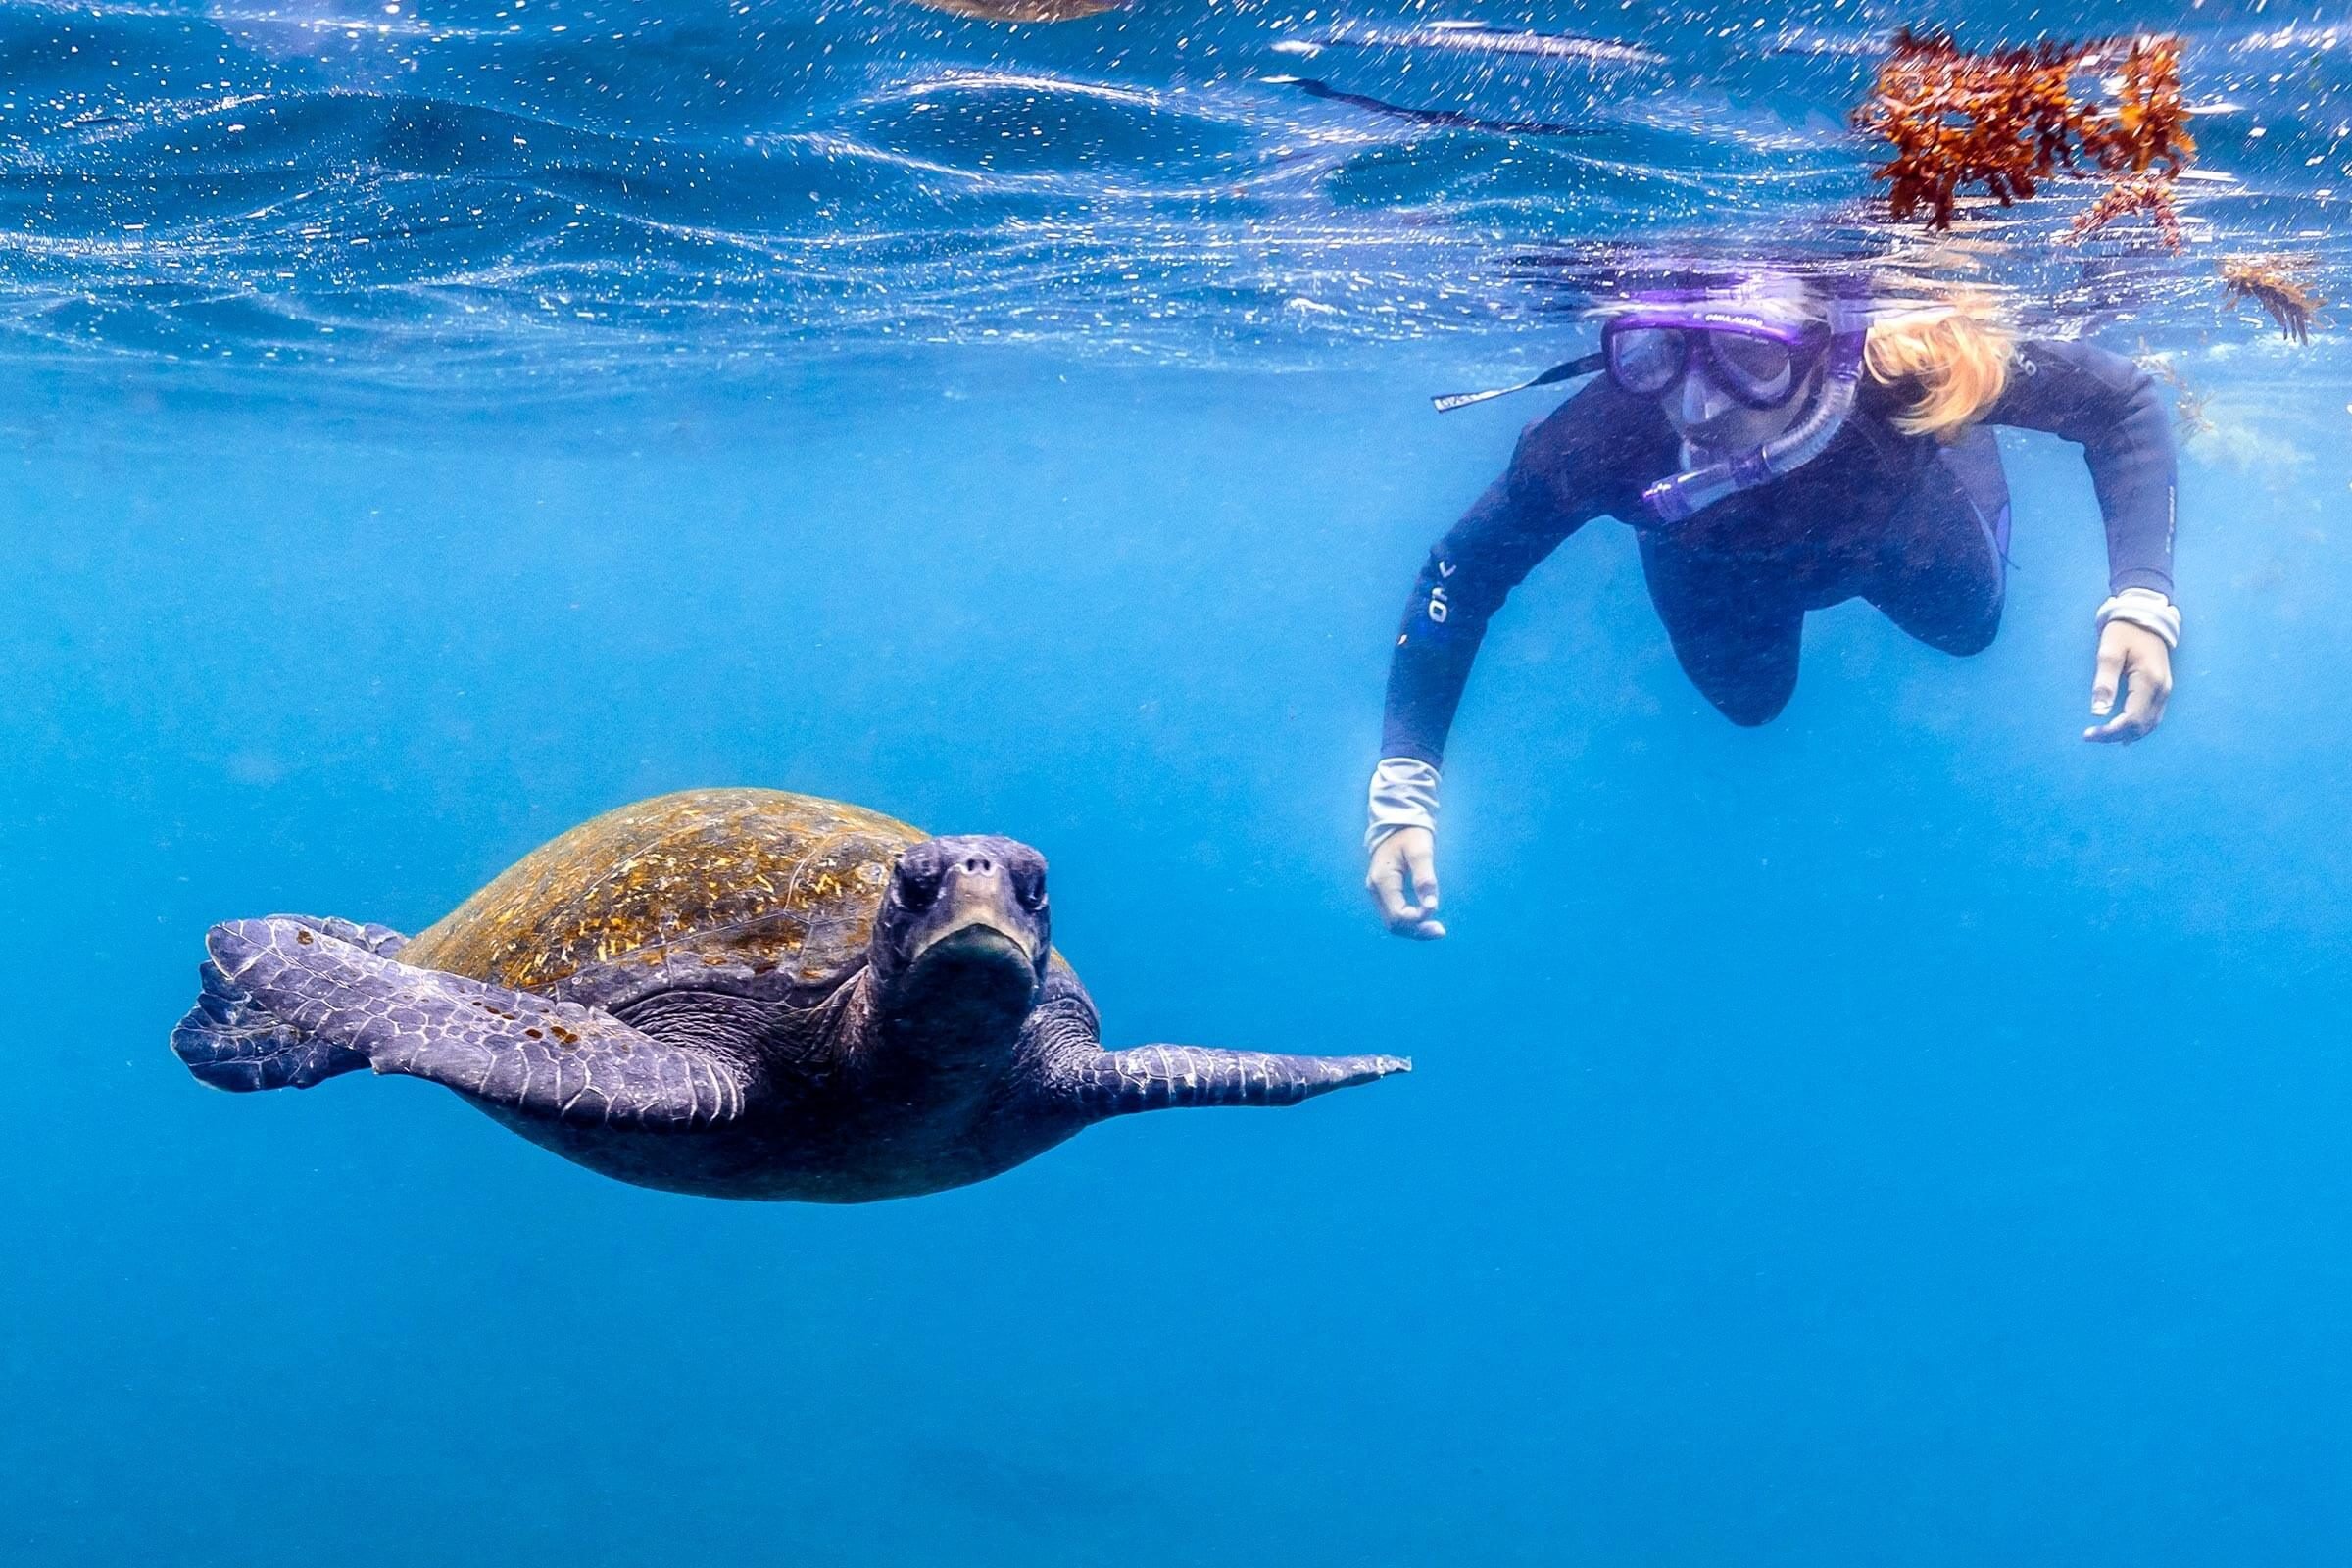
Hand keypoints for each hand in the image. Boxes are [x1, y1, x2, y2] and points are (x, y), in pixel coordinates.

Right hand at [1366, 827, 1444, 939]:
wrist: (1397, 823)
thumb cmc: (1410, 834)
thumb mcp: (1421, 851)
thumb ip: (1425, 878)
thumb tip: (1431, 906)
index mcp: (1382, 880)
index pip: (1398, 913)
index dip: (1417, 919)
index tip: (1435, 909)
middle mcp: (1376, 889)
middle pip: (1394, 924)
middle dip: (1416, 930)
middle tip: (1440, 931)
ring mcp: (1378, 892)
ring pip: (1393, 923)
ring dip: (1414, 929)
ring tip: (1436, 930)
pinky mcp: (1384, 892)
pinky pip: (1395, 914)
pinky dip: (1410, 922)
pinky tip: (1426, 920)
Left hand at [2083, 619, 2173, 743]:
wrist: (2145, 616)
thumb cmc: (2123, 632)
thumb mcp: (2108, 654)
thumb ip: (2104, 683)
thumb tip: (2098, 712)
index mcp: (2149, 681)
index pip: (2131, 719)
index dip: (2110, 731)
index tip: (2088, 734)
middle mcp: (2162, 689)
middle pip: (2141, 726)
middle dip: (2116, 735)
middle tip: (2091, 736)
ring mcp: (2165, 690)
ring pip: (2150, 724)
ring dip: (2128, 734)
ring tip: (2104, 737)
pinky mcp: (2163, 688)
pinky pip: (2153, 716)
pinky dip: (2138, 727)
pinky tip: (2124, 732)